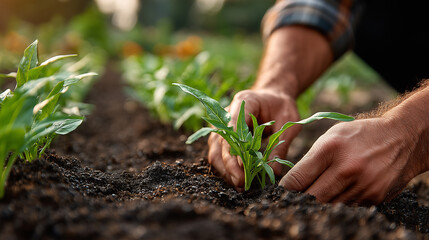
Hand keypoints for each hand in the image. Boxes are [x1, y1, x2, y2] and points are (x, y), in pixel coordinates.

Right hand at [208, 88, 299, 189]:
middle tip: (242, 183)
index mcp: (244, 101)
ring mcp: (222, 125)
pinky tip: (237, 180)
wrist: (273, 96)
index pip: (233, 126)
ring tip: (239, 185)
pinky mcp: (222, 137)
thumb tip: (274, 172)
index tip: (244, 168)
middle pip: (220, 142)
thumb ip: (281, 145)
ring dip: (225, 170)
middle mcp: (227, 112)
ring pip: (215, 151)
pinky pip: (218, 154)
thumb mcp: (288, 122)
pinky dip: (226, 169)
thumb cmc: (282, 106)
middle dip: (229, 165)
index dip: (236, 148)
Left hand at [279, 117, 426, 204]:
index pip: (298, 178)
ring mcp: (362, 185)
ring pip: (328, 206)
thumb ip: (312, 158)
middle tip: (294, 197)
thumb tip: (293, 183)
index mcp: (331, 149)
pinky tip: (336, 195)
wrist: (401, 139)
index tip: (281, 191)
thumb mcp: (332, 135)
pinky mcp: (374, 197)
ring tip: (315, 195)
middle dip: (299, 199)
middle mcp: (347, 169)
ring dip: (318, 203)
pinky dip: (337, 204)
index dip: (286, 188)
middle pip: (311, 197)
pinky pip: (346, 207)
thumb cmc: (359, 135)